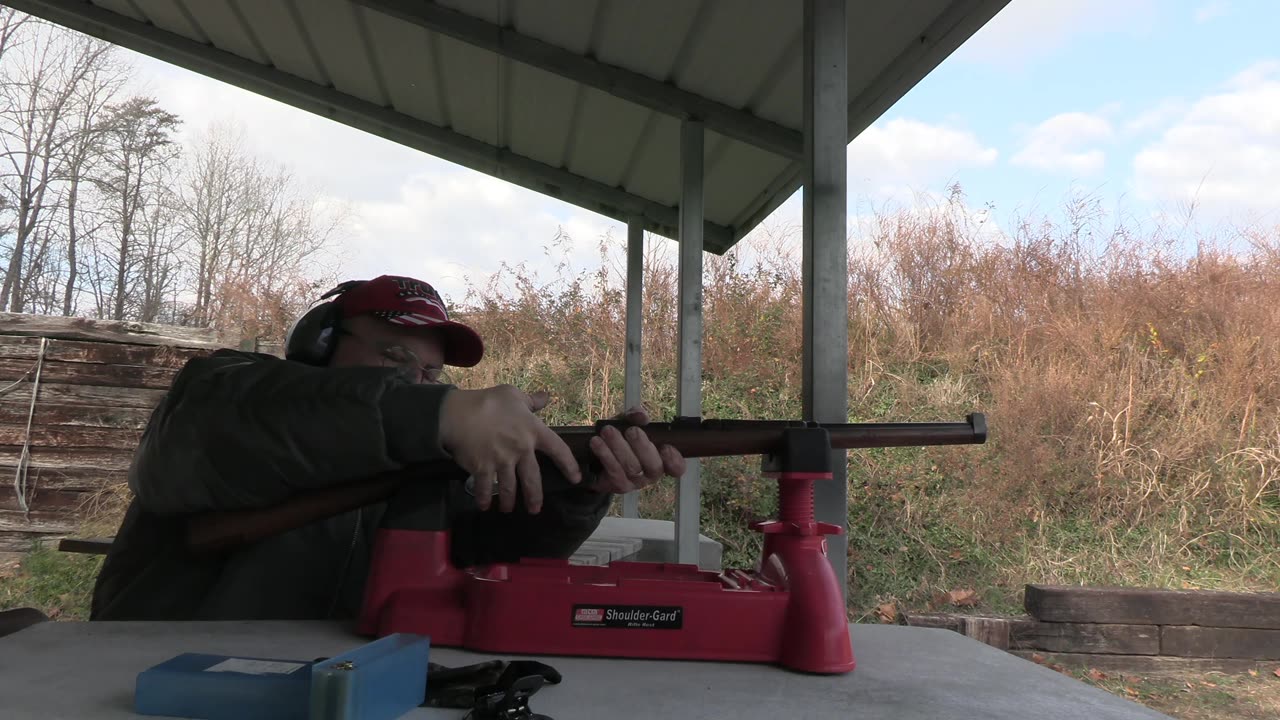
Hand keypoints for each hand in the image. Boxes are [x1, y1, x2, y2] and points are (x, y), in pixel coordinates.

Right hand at [438, 385, 580, 513]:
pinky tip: (484, 506)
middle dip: (535, 497)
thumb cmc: (487, 401)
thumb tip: (546, 397)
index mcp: (532, 430)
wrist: (457, 412)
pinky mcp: (483, 468)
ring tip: (508, 509)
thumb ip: (531, 401)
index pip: (558, 449)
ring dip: (509, 501)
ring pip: (510, 488)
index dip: (569, 465)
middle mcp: (521, 449)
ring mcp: (502, 460)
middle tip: (536, 509)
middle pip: (533, 478)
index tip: (576, 478)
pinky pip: (486, 488)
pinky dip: (485, 499)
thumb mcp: (512, 395)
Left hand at [589, 405, 686, 493]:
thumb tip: (640, 416)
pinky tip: (597, 443)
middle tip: (631, 431)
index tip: (666, 447)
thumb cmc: (619, 439)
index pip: (677, 467)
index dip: (675, 460)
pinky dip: (606, 455)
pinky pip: (615, 472)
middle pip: (654, 466)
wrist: (595, 458)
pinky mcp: (620, 486)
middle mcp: (652, 473)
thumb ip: (634, 417)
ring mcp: (636, 482)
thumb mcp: (626, 424)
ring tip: (608, 431)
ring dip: (619, 447)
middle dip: (643, 446)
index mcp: (661, 458)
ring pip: (633, 468)